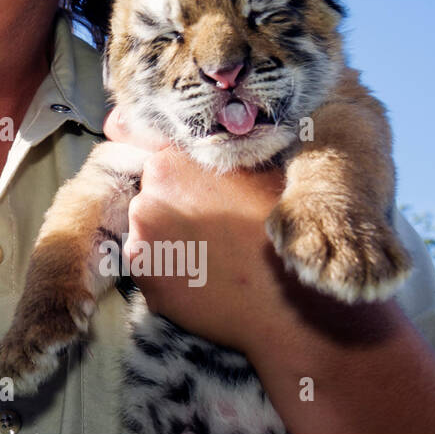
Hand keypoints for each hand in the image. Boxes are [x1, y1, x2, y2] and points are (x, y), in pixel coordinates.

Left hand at [103, 105, 288, 353]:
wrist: (294, 297)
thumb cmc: (282, 229)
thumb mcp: (259, 170)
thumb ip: (221, 151)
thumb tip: (214, 136)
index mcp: (168, 164)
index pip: (145, 156)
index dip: (168, 171)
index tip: (182, 184)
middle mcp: (145, 199)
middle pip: (148, 197)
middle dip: (171, 207)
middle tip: (211, 226)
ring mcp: (141, 244)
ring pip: (148, 234)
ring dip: (168, 241)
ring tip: (212, 255)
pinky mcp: (146, 284)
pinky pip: (152, 270)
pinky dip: (170, 273)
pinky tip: (205, 278)